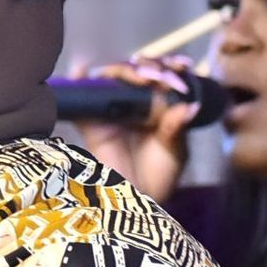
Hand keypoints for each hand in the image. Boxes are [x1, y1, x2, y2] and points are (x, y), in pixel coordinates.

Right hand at [68, 53, 201, 200]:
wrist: (135, 200)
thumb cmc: (159, 176)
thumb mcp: (175, 151)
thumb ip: (176, 127)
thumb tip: (189, 105)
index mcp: (158, 105)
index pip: (162, 75)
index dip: (170, 66)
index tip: (182, 67)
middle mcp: (134, 102)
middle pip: (136, 69)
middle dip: (151, 66)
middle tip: (161, 78)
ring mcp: (110, 109)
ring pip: (111, 77)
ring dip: (125, 70)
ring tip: (141, 77)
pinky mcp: (89, 120)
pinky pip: (80, 95)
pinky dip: (78, 79)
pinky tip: (82, 71)